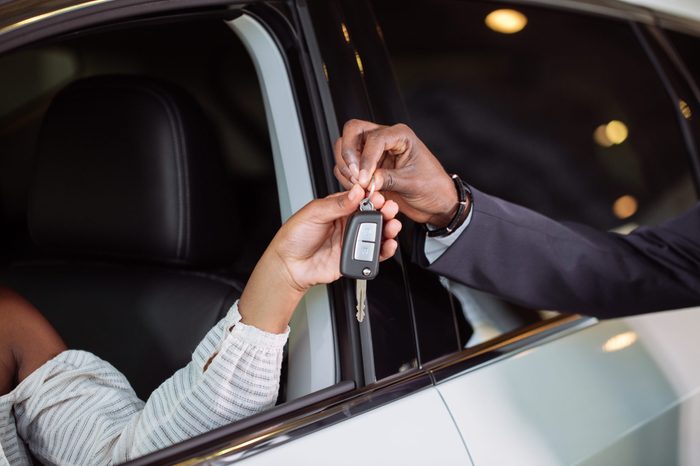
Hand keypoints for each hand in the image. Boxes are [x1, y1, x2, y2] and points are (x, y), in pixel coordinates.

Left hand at [239, 185, 400, 332]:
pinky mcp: (355, 258)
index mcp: (338, 208)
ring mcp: (352, 241)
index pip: (361, 199)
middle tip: (390, 210)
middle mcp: (347, 223)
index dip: (373, 197)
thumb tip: (356, 192)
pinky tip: (389, 244)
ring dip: (389, 229)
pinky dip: (385, 250)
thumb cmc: (294, 237)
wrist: (289, 266)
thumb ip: (337, 204)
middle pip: (374, 216)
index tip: (379, 197)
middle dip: (386, 212)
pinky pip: (374, 254)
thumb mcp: (313, 213)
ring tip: (393, 226)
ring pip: (377, 233)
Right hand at [334, 119, 461, 226]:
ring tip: (358, 184)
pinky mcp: (368, 166)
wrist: (436, 202)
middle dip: (349, 153)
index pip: (374, 138)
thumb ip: (388, 179)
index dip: (366, 158)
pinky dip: (346, 177)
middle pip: (353, 131)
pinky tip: (358, 189)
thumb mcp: (412, 183)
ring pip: (344, 146)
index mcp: (400, 136)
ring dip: (346, 166)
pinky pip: (346, 165)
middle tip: (355, 175)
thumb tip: (366, 180)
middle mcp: (385, 139)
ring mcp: (374, 152)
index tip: (364, 178)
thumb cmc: (433, 187)